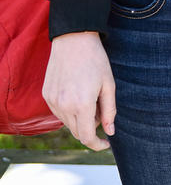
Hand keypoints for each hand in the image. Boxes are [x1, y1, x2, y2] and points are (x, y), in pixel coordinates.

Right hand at [42, 32, 115, 151]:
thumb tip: (110, 132)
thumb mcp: (108, 84)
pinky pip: (59, 112)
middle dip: (91, 129)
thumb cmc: (95, 59)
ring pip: (68, 123)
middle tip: (101, 111)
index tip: (106, 143)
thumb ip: (110, 111)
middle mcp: (64, 106)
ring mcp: (53, 101)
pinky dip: (70, 111)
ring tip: (89, 97)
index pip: (87, 137)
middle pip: (77, 132)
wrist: (73, 39)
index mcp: (82, 104)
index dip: (97, 145)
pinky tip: (77, 93)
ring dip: (80, 119)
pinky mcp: (47, 95)